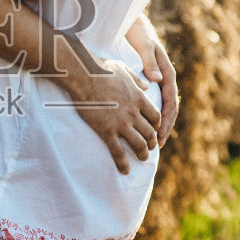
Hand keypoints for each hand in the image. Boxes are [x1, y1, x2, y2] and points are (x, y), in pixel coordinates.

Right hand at [65, 54, 160, 172]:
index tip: (154, 130)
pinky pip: (118, 152)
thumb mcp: (124, 70)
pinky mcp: (106, 131)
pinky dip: (123, 163)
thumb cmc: (100, 69)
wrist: (82, 75)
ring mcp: (120, 123)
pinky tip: (125, 170)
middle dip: (152, 142)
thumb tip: (147, 85)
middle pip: (150, 133)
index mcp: (138, 98)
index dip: (157, 126)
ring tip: (142, 158)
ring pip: (139, 144)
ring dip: (142, 154)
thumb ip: (137, 80)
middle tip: (150, 147)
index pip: (156, 117)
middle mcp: (133, 113)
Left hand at [125, 16, 178, 145]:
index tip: (160, 133)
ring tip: (155, 141)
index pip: (170, 99)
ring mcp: (158, 79)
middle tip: (158, 144)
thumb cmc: (137, 33)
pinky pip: (155, 101)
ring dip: (160, 124)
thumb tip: (157, 80)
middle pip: (169, 107)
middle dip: (165, 127)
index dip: (167, 118)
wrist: (132, 22)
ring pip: (163, 106)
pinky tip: (146, 125)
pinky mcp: (150, 80)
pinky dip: (152, 114)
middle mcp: (164, 77)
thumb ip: (149, 61)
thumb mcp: (143, 45)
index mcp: (165, 71)